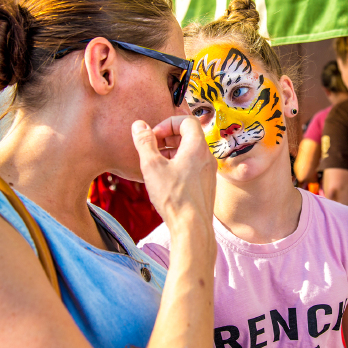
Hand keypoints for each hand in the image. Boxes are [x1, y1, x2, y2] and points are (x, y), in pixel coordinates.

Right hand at [132, 116, 216, 231]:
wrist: (192, 227)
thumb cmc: (173, 197)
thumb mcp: (152, 166)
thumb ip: (145, 143)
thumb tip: (139, 125)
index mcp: (197, 147)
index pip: (187, 120)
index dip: (168, 123)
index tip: (154, 136)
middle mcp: (207, 156)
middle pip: (189, 135)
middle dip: (168, 137)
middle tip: (153, 148)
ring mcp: (209, 171)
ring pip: (191, 151)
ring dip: (172, 151)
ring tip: (156, 163)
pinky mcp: (206, 184)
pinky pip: (193, 165)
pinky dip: (179, 164)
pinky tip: (165, 178)